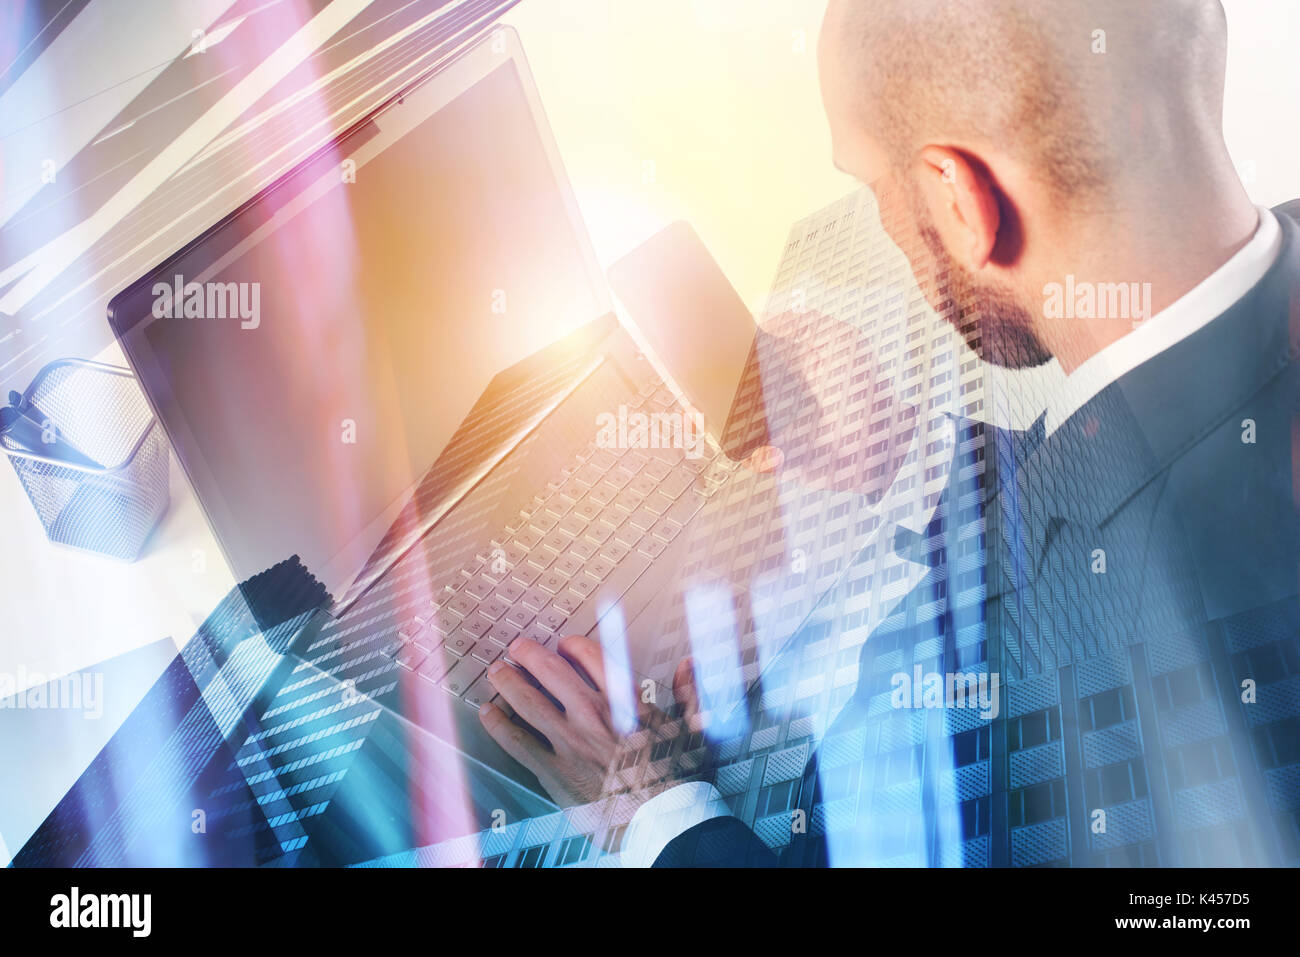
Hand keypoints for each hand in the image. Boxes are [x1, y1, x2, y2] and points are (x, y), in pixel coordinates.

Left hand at [478, 635, 704, 806]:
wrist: (666, 821)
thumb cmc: (680, 779)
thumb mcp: (694, 729)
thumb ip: (689, 694)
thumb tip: (689, 667)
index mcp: (625, 701)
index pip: (592, 658)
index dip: (573, 646)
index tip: (564, 644)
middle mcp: (594, 715)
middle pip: (551, 672)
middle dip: (530, 655)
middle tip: (517, 648)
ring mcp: (571, 742)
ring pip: (529, 701)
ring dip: (509, 683)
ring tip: (497, 672)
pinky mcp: (555, 772)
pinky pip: (518, 742)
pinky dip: (499, 725)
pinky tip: (489, 714)